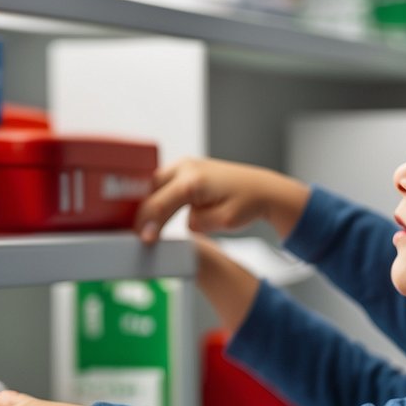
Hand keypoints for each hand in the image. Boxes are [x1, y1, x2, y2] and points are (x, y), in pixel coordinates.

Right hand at [135, 157, 309, 242]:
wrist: (262, 188)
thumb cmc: (247, 203)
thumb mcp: (223, 221)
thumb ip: (197, 224)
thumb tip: (183, 222)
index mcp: (194, 181)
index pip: (159, 204)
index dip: (148, 225)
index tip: (144, 241)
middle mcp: (187, 168)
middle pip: (151, 191)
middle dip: (145, 213)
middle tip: (142, 235)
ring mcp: (186, 164)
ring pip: (155, 184)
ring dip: (151, 202)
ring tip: (149, 225)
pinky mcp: (188, 167)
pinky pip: (164, 181)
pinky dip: (160, 195)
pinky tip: (159, 211)